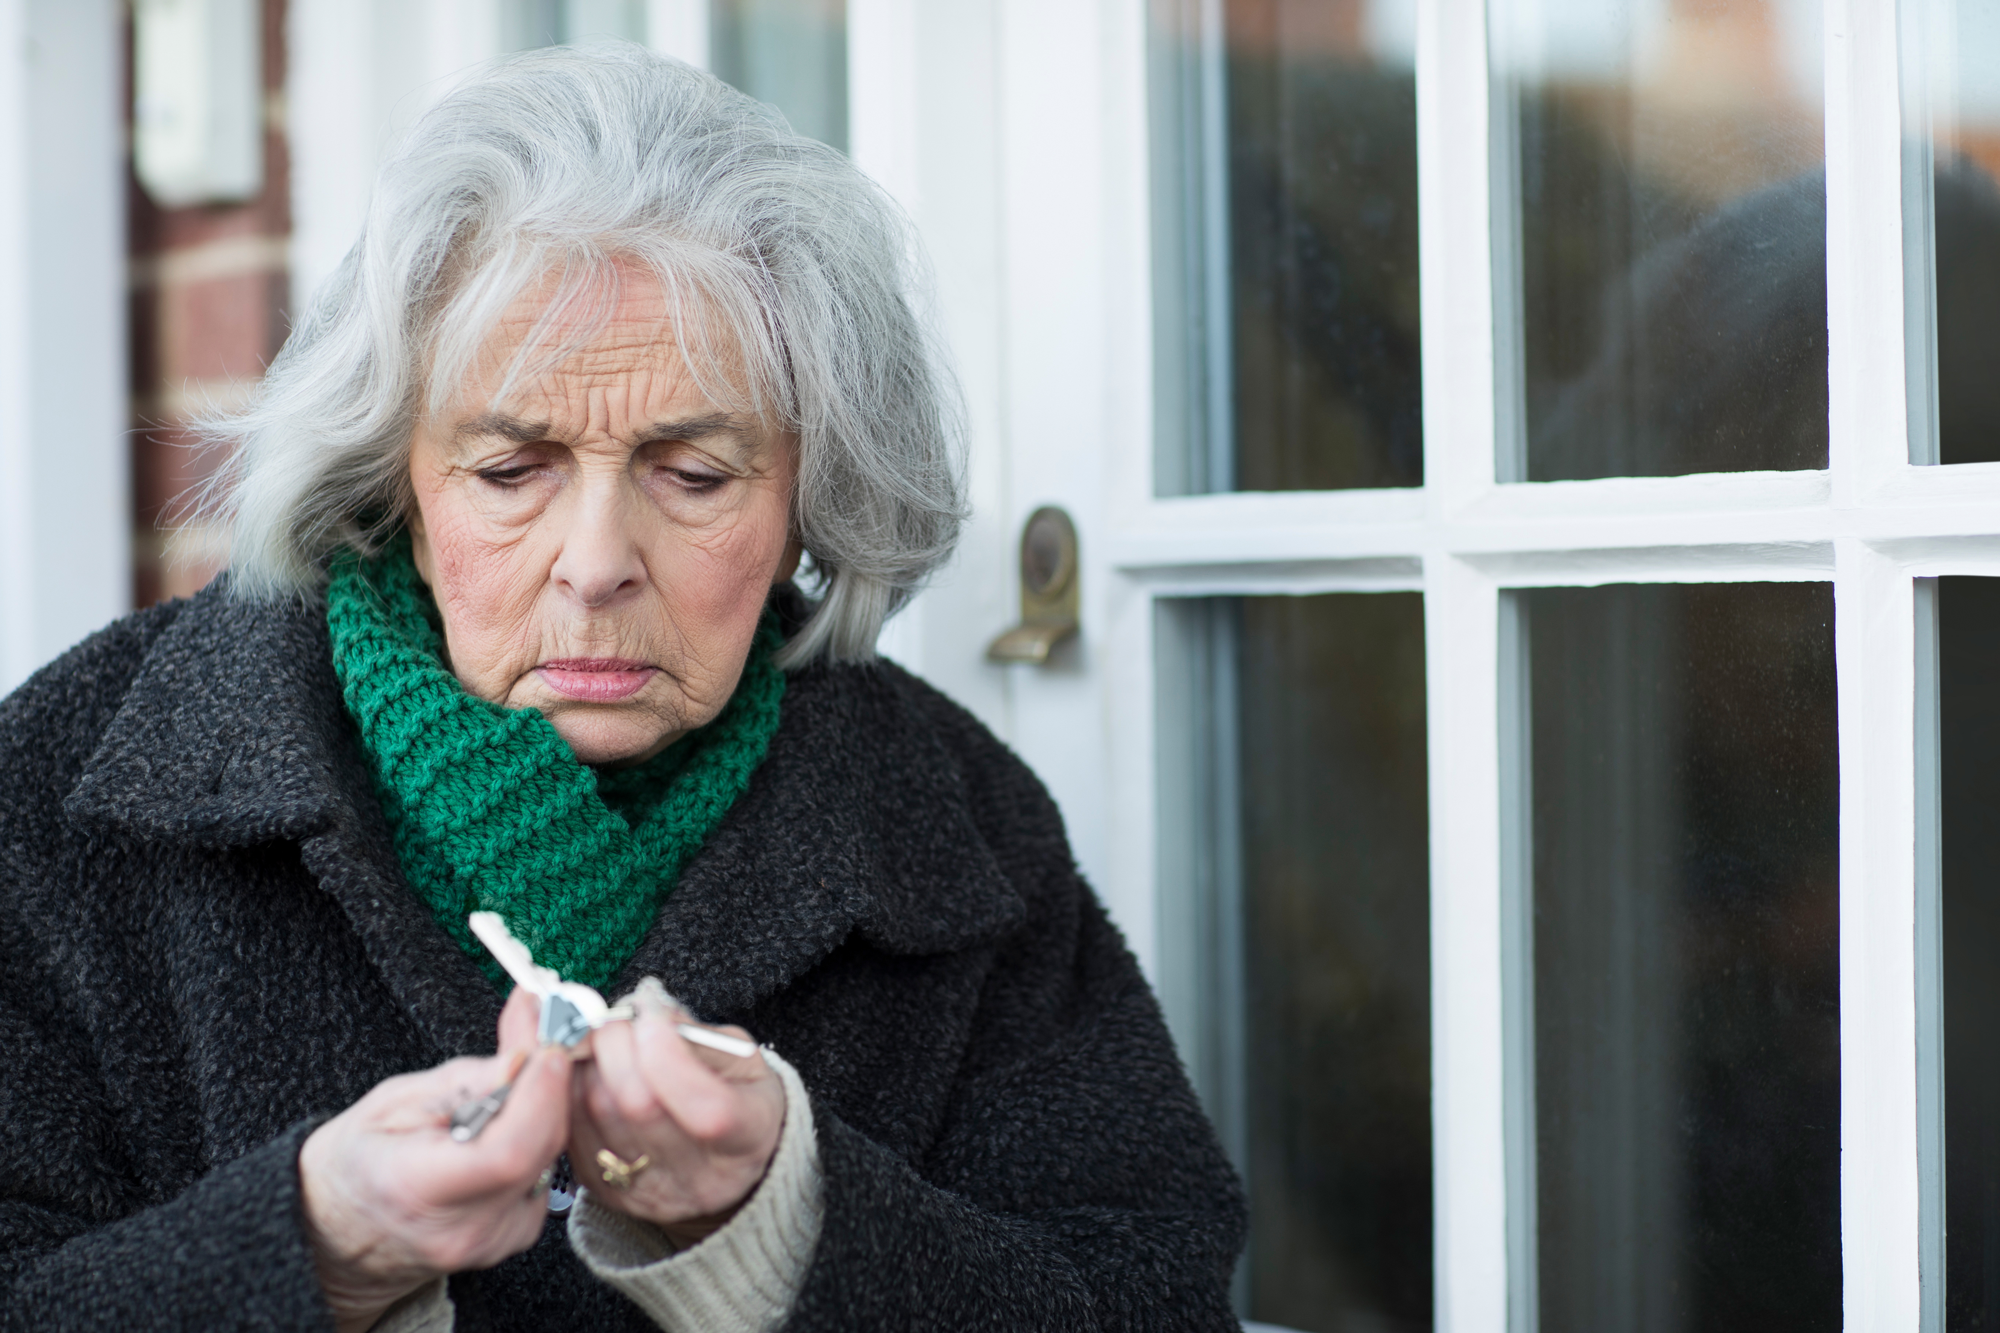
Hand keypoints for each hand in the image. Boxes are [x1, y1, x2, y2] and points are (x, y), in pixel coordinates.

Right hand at [300, 987, 567, 1332]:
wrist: (339, 1233)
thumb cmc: (357, 1162)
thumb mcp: (394, 1101)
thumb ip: (465, 1080)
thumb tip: (524, 1056)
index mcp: (418, 1191)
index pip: (507, 1152)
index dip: (539, 1096)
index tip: (548, 1049)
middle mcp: (464, 1228)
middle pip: (539, 1149)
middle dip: (548, 1086)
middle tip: (542, 1040)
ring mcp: (492, 1240)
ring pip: (548, 1157)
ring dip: (543, 1110)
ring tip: (510, 1084)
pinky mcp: (514, 1236)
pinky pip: (543, 1172)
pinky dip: (535, 1138)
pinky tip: (503, 1126)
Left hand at [567, 978, 784, 1247]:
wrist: (718, 1155)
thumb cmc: (733, 1094)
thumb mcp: (739, 1057)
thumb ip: (697, 1034)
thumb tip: (646, 1009)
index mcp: (748, 1139)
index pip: (709, 1111)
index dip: (671, 1057)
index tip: (652, 1015)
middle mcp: (701, 1179)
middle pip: (639, 1106)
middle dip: (618, 1043)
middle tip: (619, 1015)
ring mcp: (650, 1192)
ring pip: (596, 1112)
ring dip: (588, 1060)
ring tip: (604, 1037)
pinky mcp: (606, 1191)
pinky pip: (571, 1127)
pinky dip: (572, 1086)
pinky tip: (588, 1067)